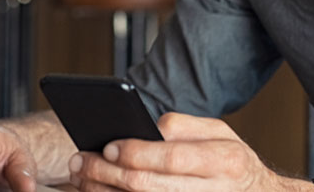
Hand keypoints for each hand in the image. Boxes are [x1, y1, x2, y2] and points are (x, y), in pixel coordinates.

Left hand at [68, 112, 298, 191]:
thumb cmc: (233, 164)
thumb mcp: (222, 134)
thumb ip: (185, 127)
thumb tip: (145, 130)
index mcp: (224, 160)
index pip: (171, 157)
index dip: (135, 153)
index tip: (107, 147)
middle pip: (148, 186)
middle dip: (107, 174)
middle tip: (80, 162)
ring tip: (82, 180)